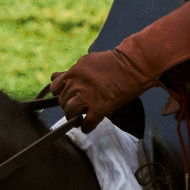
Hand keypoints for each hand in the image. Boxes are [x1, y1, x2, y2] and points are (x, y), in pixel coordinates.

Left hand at [45, 5, 189, 130]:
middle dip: (67, 107)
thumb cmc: (114, 63)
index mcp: (74, 71)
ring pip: (71, 112)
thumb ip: (71, 71)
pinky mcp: (101, 106)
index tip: (67, 97)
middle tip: (76, 109)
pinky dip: (86, 127)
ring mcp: (89, 95)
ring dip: (73, 118)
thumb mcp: (88, 62)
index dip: (60, 94)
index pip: (55, 87)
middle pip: (62, 101)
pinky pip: (87, 123)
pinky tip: (88, 127)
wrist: (135, 64)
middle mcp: (78, 83)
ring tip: (79, 119)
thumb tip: (53, 77)